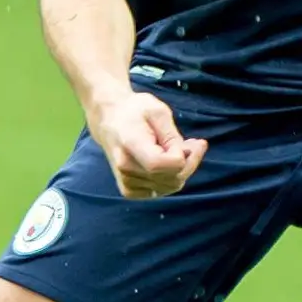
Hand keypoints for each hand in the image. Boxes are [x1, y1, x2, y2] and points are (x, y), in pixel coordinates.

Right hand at [90, 90, 207, 197]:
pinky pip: (163, 190)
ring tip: (178, 149)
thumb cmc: (134, 111)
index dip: (184, 155)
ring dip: (183, 169)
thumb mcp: (158, 111)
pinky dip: (172, 177)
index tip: (189, 140)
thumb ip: (173, 136)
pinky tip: (169, 161)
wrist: (108, 120)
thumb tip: (185, 156)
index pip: (168, 164)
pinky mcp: (129, 191)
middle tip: (193, 143)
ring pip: (172, 186)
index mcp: (131, 145)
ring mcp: (126, 183)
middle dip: (190, 161)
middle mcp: (126, 168)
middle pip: (174, 178)